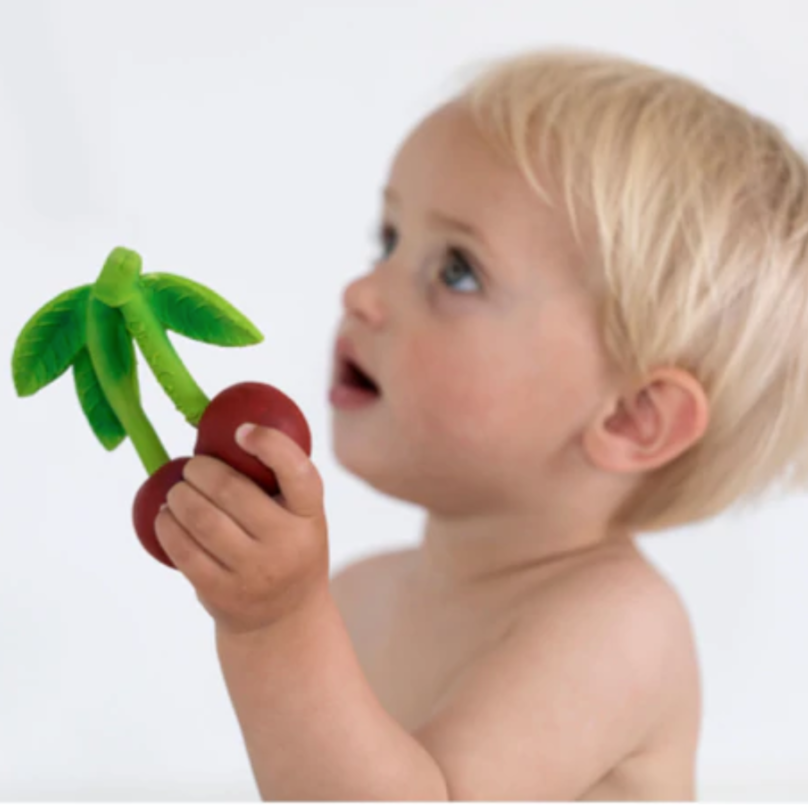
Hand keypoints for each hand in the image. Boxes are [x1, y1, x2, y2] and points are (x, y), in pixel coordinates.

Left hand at [154, 425, 329, 635]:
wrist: (285, 619)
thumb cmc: (288, 548)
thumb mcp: (301, 517)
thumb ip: (277, 482)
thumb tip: (224, 430)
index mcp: (310, 515)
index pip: (296, 471)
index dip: (269, 444)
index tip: (242, 431)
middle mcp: (286, 543)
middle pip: (231, 491)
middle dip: (200, 470)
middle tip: (193, 467)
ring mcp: (254, 572)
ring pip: (201, 520)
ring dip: (178, 496)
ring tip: (176, 491)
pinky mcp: (222, 593)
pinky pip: (183, 551)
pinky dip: (167, 526)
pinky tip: (165, 517)